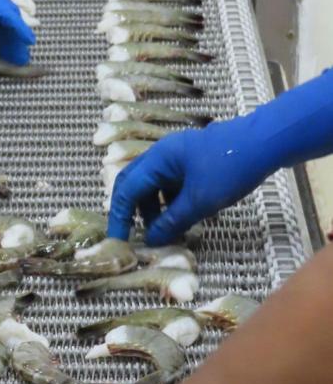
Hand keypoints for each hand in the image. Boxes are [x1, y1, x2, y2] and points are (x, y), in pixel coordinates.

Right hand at [107, 121, 276, 245]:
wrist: (266, 143)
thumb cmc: (230, 168)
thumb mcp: (201, 201)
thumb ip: (173, 221)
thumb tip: (152, 239)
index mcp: (157, 159)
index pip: (126, 190)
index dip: (120, 217)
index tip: (118, 240)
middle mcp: (161, 155)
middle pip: (134, 184)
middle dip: (130, 211)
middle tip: (131, 235)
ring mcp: (176, 158)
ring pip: (153, 186)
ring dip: (153, 209)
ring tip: (163, 232)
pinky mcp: (192, 163)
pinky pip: (170, 184)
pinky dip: (169, 203)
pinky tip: (181, 219)